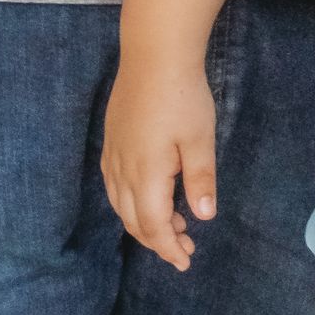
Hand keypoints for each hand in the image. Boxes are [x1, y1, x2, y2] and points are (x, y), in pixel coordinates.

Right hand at [102, 53, 217, 271]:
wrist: (154, 53)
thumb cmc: (183, 95)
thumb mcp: (200, 139)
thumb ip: (200, 180)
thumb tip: (203, 218)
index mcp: (145, 174)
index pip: (153, 226)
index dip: (168, 248)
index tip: (185, 261)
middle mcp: (122, 169)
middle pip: (133, 220)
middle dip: (157, 240)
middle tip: (185, 246)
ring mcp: (112, 153)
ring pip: (120, 204)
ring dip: (143, 222)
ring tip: (171, 225)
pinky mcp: (111, 139)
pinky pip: (114, 185)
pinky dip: (129, 202)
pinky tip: (147, 195)